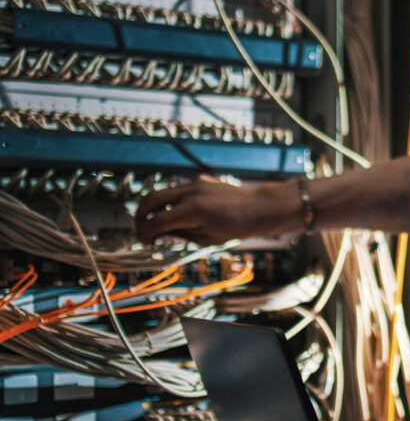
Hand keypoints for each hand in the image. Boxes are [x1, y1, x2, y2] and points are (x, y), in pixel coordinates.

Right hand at [136, 175, 286, 244]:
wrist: (257, 208)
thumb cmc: (236, 227)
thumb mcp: (206, 239)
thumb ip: (180, 233)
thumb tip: (158, 232)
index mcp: (192, 211)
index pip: (156, 221)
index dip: (144, 232)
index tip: (143, 240)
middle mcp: (190, 193)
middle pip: (150, 199)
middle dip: (140, 215)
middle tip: (141, 228)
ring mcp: (195, 183)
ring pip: (162, 192)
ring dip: (154, 207)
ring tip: (156, 223)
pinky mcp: (200, 179)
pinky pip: (177, 189)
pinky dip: (169, 201)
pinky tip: (176, 214)